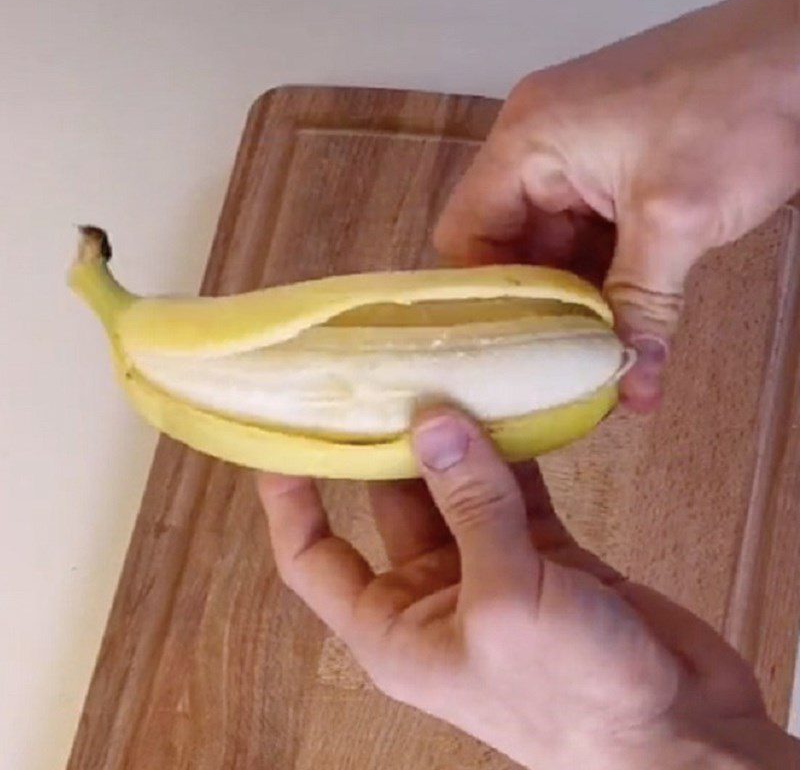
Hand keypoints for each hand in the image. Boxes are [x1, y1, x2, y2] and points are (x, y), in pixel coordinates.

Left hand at [257, 408, 798, 768]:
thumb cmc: (574, 697)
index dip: (291, 498)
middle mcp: (432, 593)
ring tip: (448, 370)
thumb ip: (471, 507)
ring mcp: (490, 566)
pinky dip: (512, 447)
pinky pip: (514, 485)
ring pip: (456, 485)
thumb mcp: (507, 602)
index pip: (314, 555)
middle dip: (386, 442)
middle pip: (390, 502)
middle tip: (383, 373)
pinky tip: (510, 401)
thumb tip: (435, 422)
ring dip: (455, 436)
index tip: (285, 433)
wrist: (679, 732)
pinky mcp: (543, 550)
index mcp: (394, 626)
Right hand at [433, 0, 799, 411]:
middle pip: (507, 246)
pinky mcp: (612, 167)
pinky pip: (587, 235)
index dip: (485, 297)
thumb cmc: (739, 105)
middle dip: (538, 306)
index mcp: (527, 142)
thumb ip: (642, 306)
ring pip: (551, 247)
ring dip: (575, 297)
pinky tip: (623, 317)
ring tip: (592, 352)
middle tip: (557, 364)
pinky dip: (603, 276)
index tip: (515, 350)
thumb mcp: (678, 218)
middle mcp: (538, 147)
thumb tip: (632, 389)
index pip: (465, 234)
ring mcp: (576, 157)